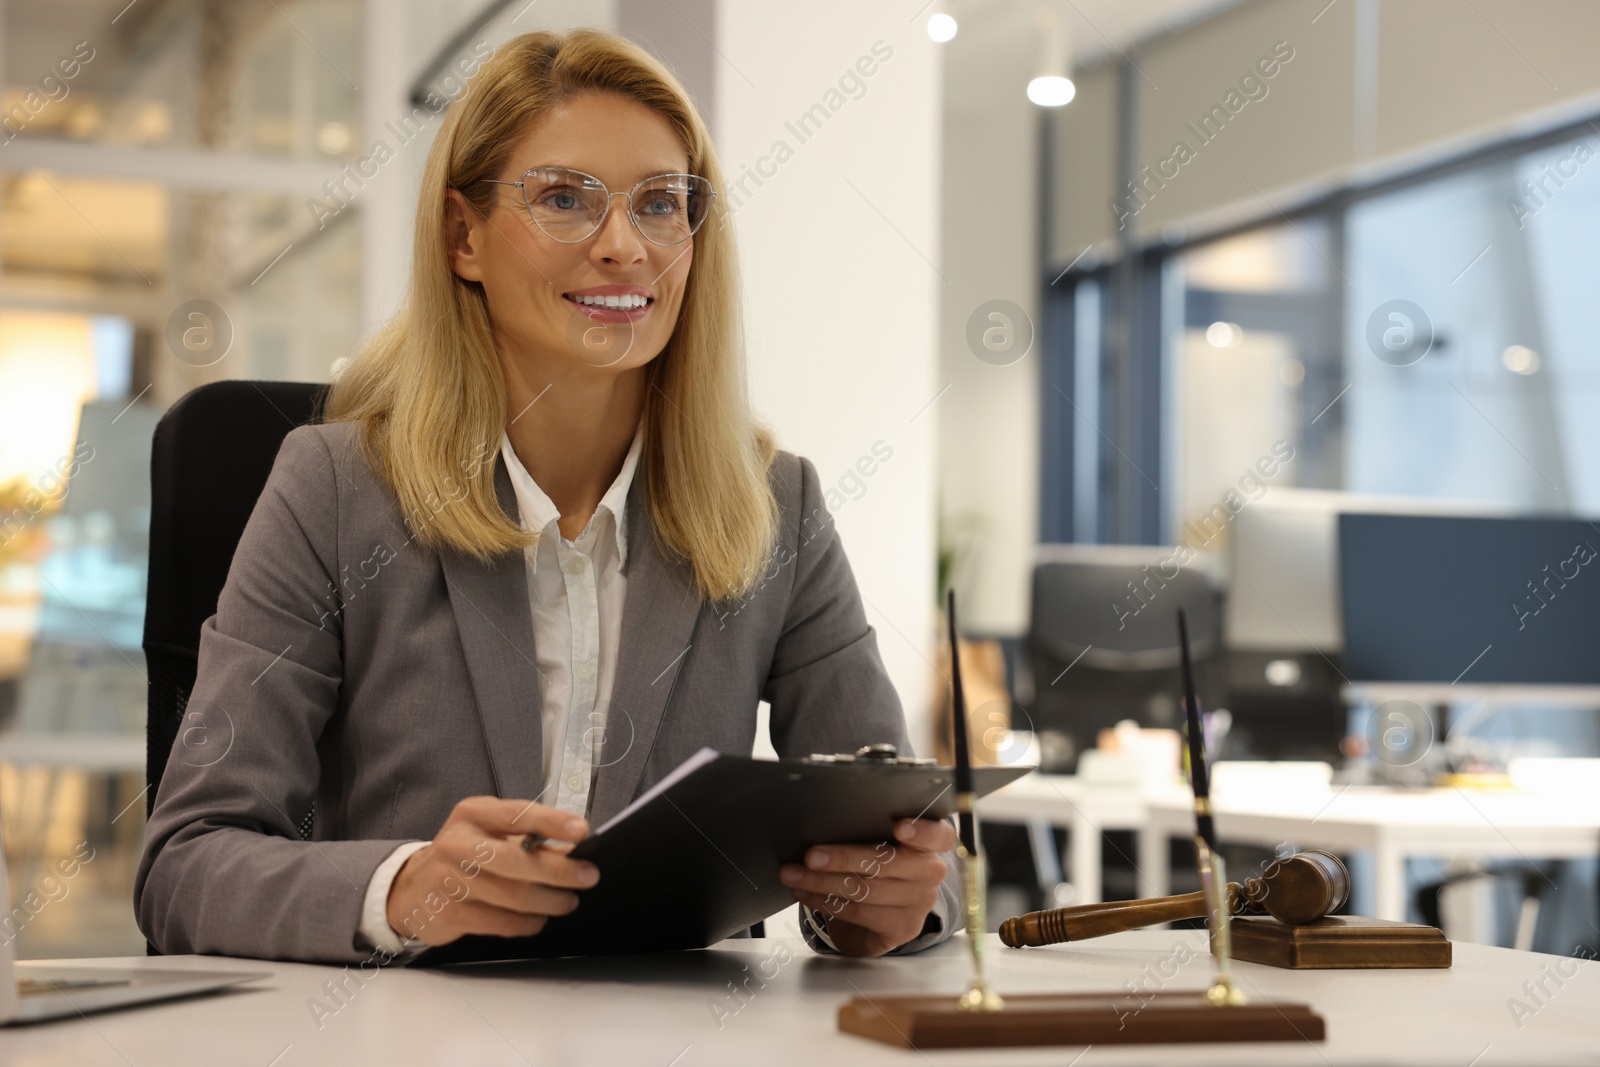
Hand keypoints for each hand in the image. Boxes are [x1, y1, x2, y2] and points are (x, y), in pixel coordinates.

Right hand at [386, 796, 599, 944]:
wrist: (411, 888)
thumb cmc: (463, 855)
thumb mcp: (488, 832)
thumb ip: (526, 838)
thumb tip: (572, 852)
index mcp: (472, 814)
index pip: (517, 814)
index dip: (551, 822)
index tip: (581, 831)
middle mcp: (457, 843)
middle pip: (516, 860)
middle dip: (559, 871)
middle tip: (588, 876)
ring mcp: (450, 880)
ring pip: (513, 896)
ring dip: (549, 901)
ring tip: (567, 901)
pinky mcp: (449, 913)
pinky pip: (501, 922)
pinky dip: (528, 922)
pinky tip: (539, 919)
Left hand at [780, 817, 953, 956]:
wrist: (885, 913)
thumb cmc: (879, 864)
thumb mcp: (882, 843)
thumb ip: (869, 831)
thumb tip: (823, 823)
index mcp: (931, 843)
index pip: (939, 835)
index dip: (921, 831)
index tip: (899, 827)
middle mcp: (931, 872)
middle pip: (887, 862)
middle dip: (843, 858)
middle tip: (810, 855)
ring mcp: (919, 903)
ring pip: (866, 890)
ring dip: (822, 882)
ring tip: (793, 874)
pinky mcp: (902, 928)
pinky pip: (858, 912)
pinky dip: (825, 901)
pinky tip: (805, 891)